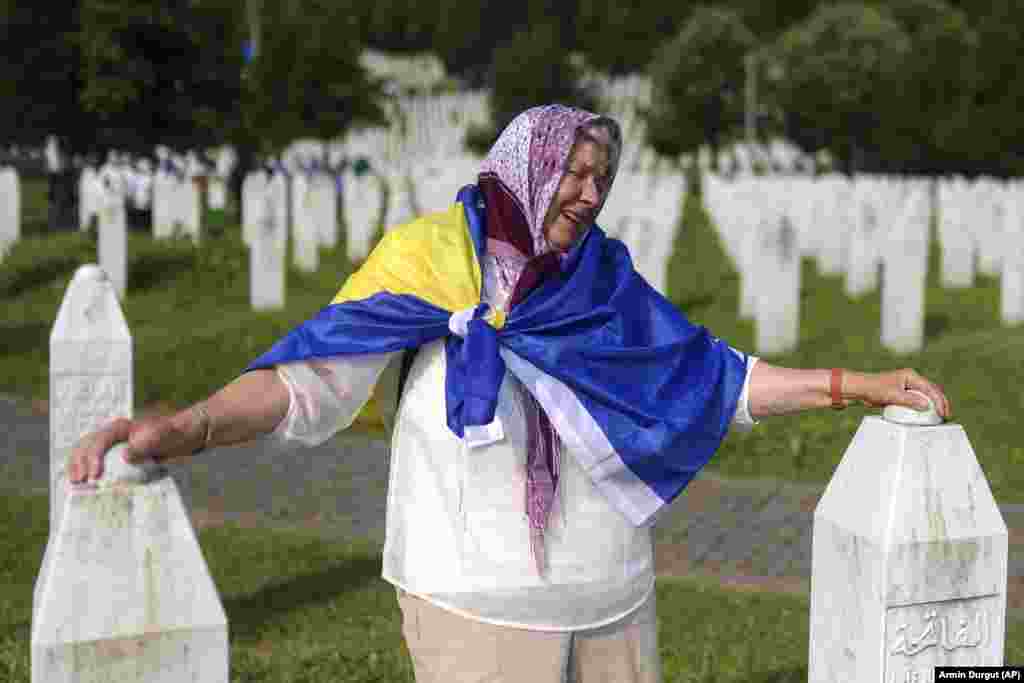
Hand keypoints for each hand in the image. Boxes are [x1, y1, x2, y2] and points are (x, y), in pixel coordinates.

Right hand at [67, 410, 202, 484]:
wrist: (186, 436)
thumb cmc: (175, 434)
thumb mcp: (165, 437)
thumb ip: (147, 444)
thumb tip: (125, 456)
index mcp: (120, 427)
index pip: (99, 441)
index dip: (93, 458)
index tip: (95, 476)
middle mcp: (112, 435)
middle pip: (85, 445)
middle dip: (79, 463)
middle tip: (79, 482)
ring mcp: (112, 446)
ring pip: (86, 453)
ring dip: (77, 467)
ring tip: (75, 484)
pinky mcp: (116, 457)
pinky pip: (96, 463)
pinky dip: (88, 471)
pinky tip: (84, 485)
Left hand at [849, 368, 950, 418]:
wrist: (860, 389)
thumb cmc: (873, 387)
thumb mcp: (893, 395)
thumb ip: (910, 400)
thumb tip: (926, 405)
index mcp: (911, 376)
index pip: (930, 388)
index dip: (938, 401)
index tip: (941, 412)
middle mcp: (911, 380)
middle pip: (932, 390)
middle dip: (940, 402)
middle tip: (945, 415)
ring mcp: (907, 386)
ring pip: (926, 395)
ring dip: (933, 404)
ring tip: (940, 415)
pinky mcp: (903, 394)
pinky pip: (918, 400)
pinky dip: (924, 406)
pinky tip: (927, 414)